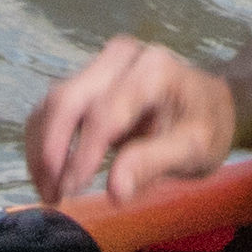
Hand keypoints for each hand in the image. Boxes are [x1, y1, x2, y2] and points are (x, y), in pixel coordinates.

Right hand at [24, 37, 241, 209]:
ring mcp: (101, 64)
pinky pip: (53, 107)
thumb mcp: (195, 149)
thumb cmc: (205, 125)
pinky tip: (48, 173)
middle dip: (52, 151)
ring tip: (50, 191)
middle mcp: (121, 57)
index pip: (106, 112)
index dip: (83, 153)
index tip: (72, 189)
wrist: (209, 103)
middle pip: (68, 99)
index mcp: (153, 69)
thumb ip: (154, 164)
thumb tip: (115, 191)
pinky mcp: (87, 79)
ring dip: (42, 150)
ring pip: (53, 103)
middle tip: (52, 194)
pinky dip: (43, 141)